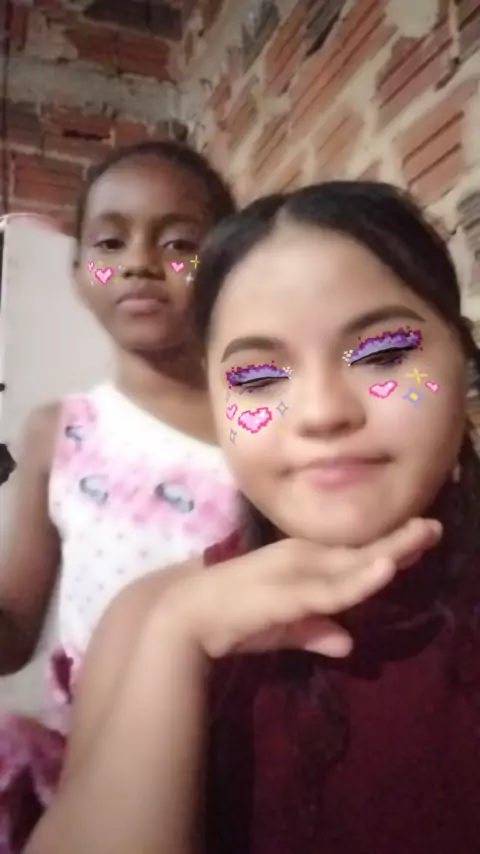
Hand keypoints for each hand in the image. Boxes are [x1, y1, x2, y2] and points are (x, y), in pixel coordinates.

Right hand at [162, 518, 441, 659]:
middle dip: (400, 542)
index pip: (353, 556)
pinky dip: (361, 579)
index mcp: (301, 562)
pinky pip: (333, 588)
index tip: (419, 538)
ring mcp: (296, 572)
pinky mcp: (290, 591)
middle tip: (434, 528)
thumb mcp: (284, 629)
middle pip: (360, 552)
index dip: (387, 549)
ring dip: (391, 552)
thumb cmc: (233, 618)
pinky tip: (387, 569)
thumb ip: (314, 631)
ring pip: (353, 565)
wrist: (188, 617)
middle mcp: (302, 558)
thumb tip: (348, 644)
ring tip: (423, 536)